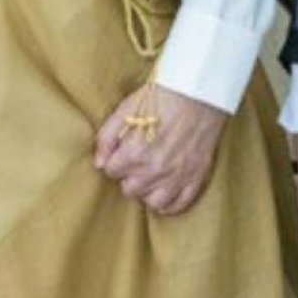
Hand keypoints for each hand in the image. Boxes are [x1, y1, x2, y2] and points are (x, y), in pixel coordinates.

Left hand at [94, 83, 225, 216]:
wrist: (199, 93)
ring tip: (149, 177)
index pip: (110, 171)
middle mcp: (155, 170)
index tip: (122, 152)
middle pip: (129, 190)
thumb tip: (99, 164)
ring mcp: (177, 176)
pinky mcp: (196, 177)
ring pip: (153, 203)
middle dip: (129, 177)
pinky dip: (170, 204)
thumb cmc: (160, 98)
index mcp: (135, 153)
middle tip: (137, 162)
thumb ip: (106, 138)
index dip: (115, 160)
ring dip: (148, 191)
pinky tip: (165, 192)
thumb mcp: (125, 111)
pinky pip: (180, 205)